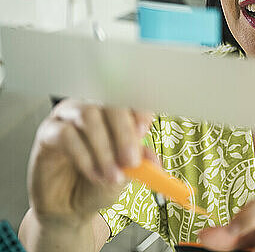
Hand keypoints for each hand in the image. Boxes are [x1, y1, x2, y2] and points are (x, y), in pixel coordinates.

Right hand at [27, 99, 154, 226]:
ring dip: (104, 148)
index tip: (144, 129)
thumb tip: (152, 157)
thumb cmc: (98, 185)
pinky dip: (84, 156)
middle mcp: (93, 110)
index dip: (138, 112)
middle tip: (131, 161)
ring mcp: (68, 118)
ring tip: (111, 175)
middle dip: (124, 133)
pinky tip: (93, 173)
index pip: (130, 101)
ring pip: (89, 115)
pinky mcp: (48, 133)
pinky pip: (66, 134)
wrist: (70, 208)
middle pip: (111, 105)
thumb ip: (139, 162)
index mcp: (115, 116)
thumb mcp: (126, 175)